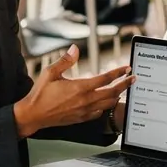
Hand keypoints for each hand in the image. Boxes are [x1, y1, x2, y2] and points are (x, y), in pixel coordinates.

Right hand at [13, 45, 134, 138]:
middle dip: (124, 85)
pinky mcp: (80, 118)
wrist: (33, 115)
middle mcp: (85, 100)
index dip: (118, 73)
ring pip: (108, 104)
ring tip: (123, 90)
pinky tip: (106, 102)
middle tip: (133, 79)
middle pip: (112, 92)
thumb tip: (75, 48)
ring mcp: (84, 111)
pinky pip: (99, 113)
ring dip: (117, 96)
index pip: (105, 79)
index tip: (127, 69)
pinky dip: (106, 106)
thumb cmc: (40, 94)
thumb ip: (65, 60)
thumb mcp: (50, 72)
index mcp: (80, 87)